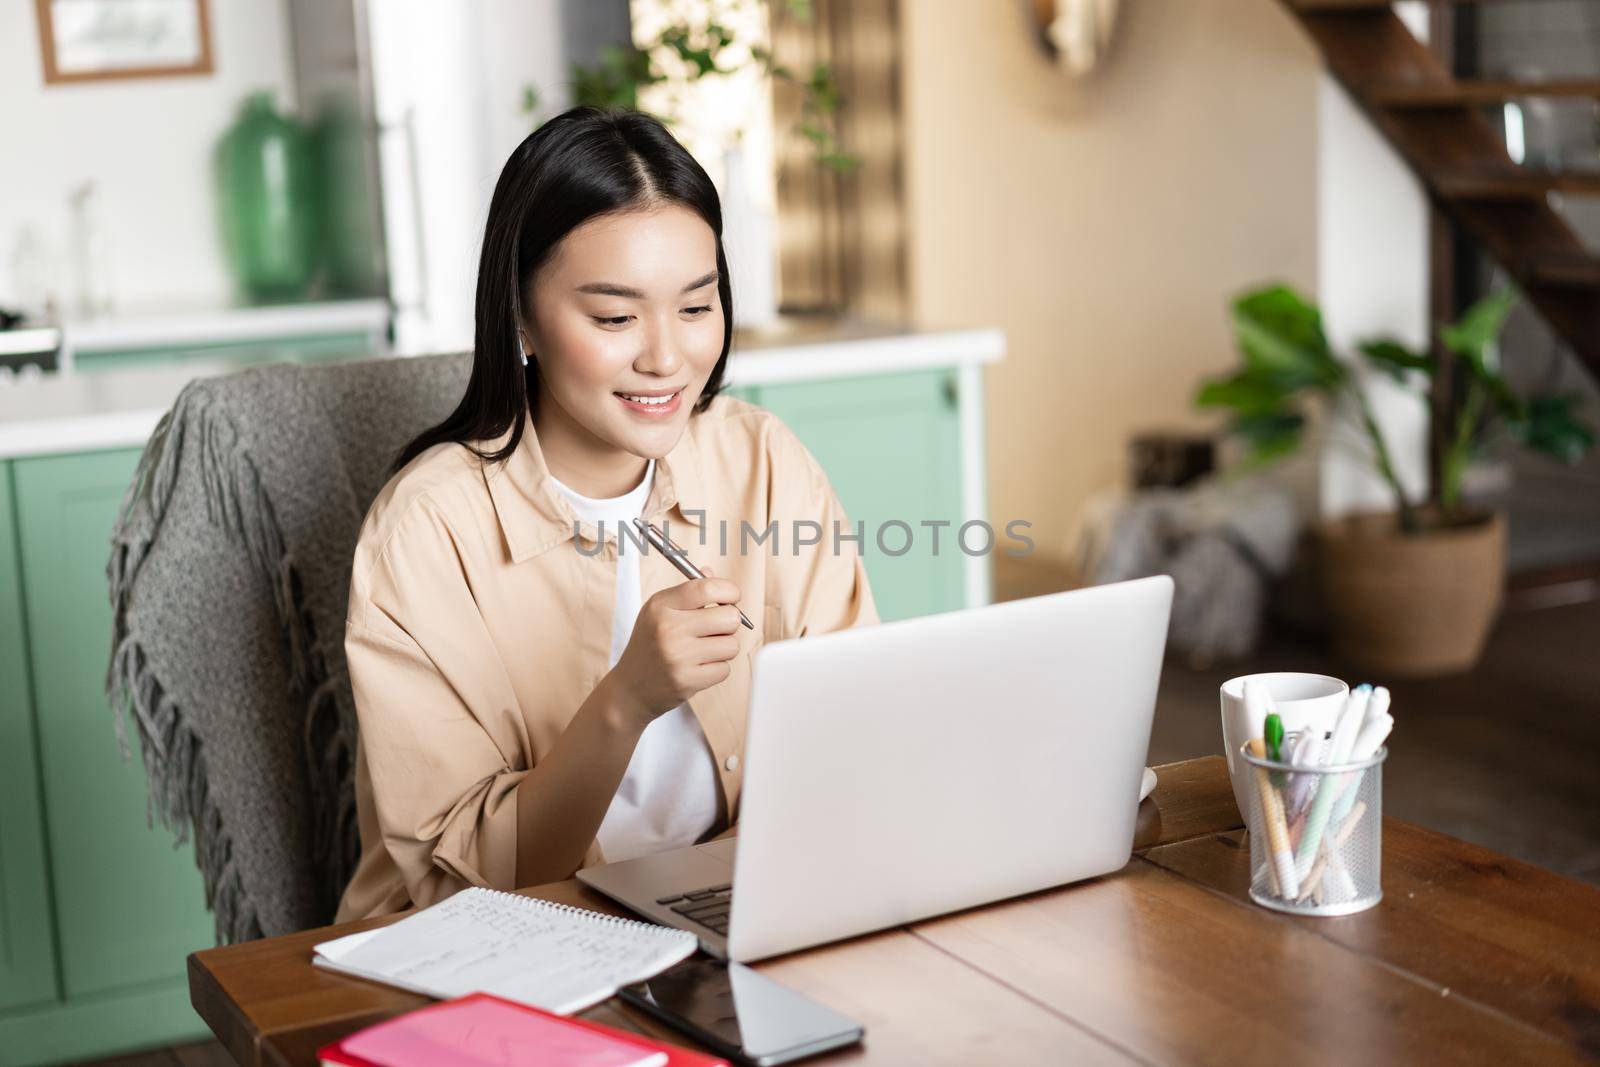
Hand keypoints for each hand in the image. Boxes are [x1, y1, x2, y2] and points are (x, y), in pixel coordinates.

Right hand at [609, 569, 742, 728]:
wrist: (630, 688)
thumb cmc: (649, 646)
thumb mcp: (658, 612)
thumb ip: (687, 592)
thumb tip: (711, 572)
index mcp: (661, 606)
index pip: (708, 588)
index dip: (729, 591)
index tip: (731, 598)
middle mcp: (669, 628)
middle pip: (730, 617)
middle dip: (729, 623)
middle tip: (716, 629)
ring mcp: (677, 656)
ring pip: (731, 645)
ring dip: (723, 649)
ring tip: (704, 651)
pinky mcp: (686, 680)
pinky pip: (725, 669)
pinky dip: (717, 669)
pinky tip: (698, 668)